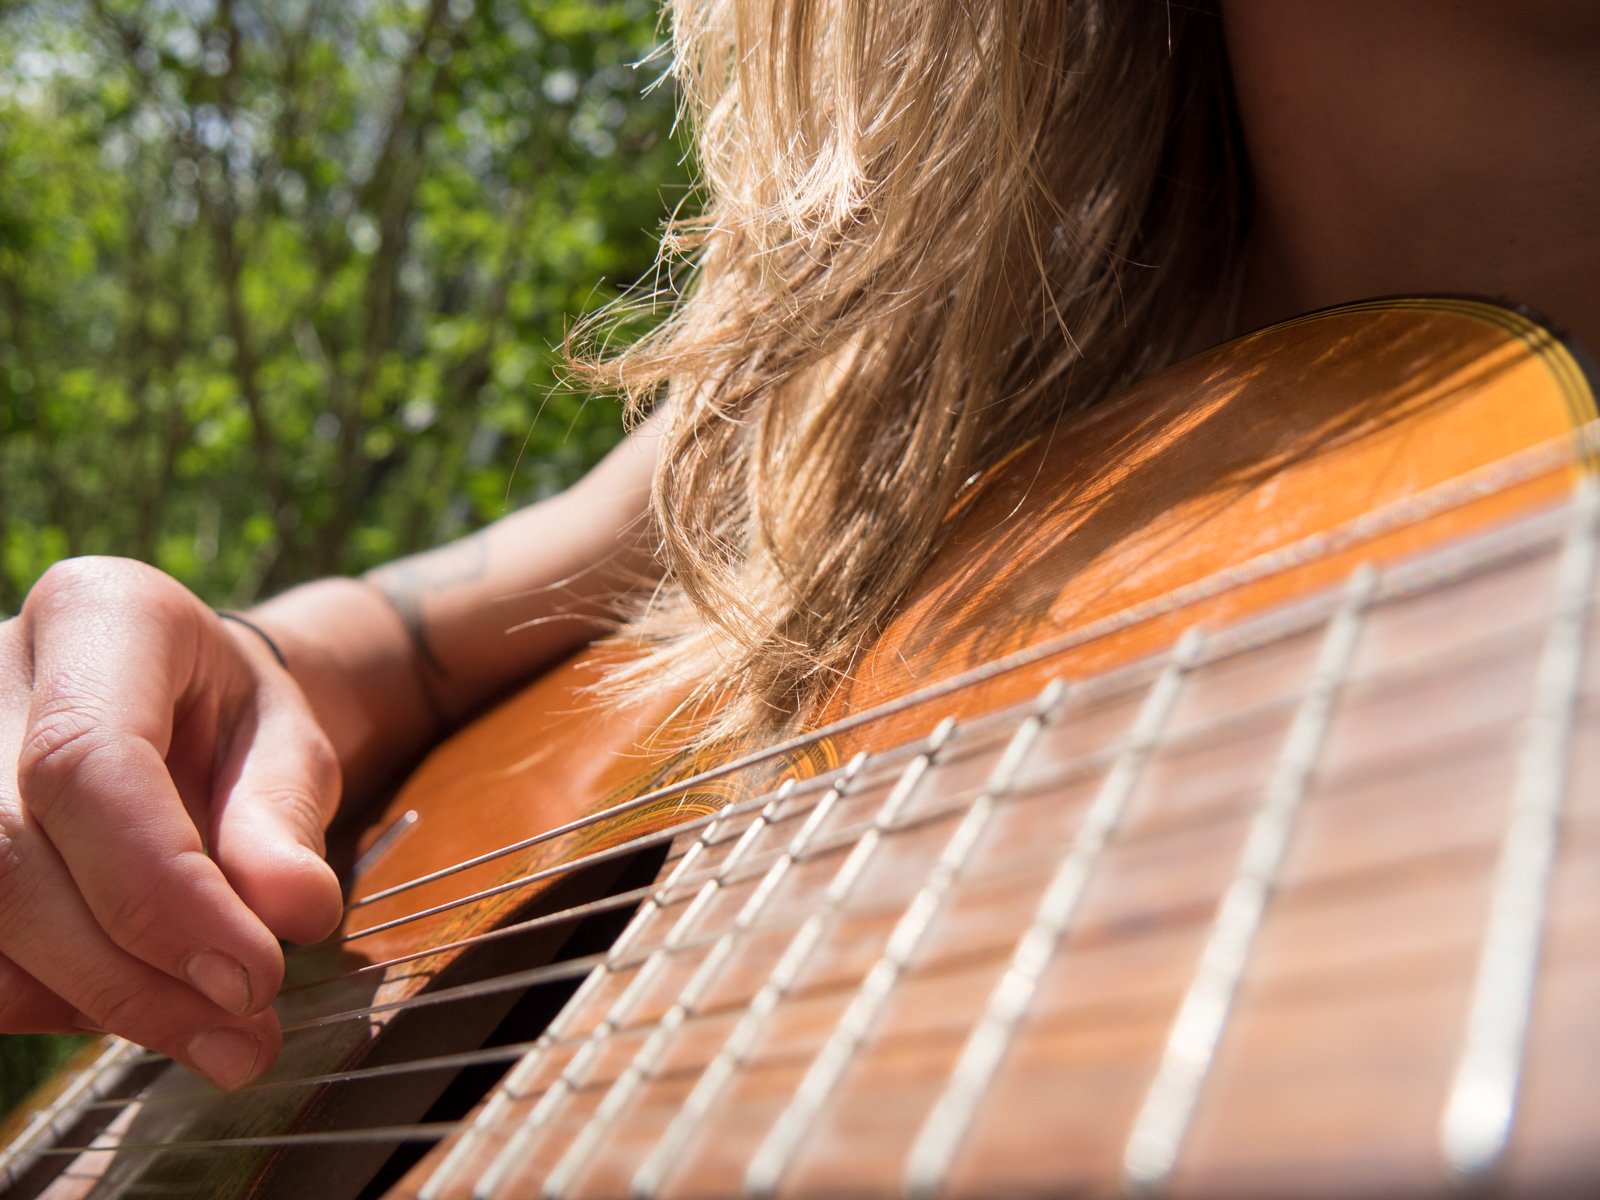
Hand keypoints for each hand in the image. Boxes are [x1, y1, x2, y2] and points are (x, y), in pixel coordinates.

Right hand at [0, 558, 342, 1089]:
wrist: (177, 707)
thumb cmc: (233, 722)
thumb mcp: (290, 747)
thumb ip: (285, 823)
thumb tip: (292, 911)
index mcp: (99, 616)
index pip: (90, 763)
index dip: (160, 889)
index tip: (253, 976)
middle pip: (9, 853)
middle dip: (127, 971)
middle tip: (244, 1031)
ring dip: (91, 1001)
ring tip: (214, 1032)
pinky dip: (49, 999)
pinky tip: (136, 999)